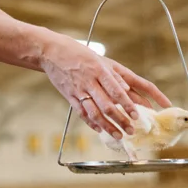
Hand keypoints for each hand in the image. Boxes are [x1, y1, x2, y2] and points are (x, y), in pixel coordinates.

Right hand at [40, 34, 171, 139]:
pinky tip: (100, 130)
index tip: (136, 115)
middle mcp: (89, 82)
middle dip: (120, 120)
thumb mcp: (98, 59)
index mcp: (99, 70)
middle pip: (107, 105)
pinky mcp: (69, 96)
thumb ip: (113, 75)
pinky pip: (81, 112)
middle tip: (131, 130)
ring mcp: (78, 90)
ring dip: (107, 126)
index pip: (116, 91)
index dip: (127, 105)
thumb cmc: (78, 53)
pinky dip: (91, 123)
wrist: (51, 52)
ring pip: (94, 113)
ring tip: (118, 135)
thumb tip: (127, 88)